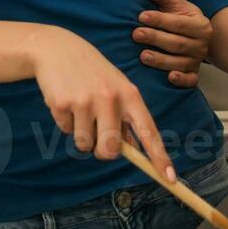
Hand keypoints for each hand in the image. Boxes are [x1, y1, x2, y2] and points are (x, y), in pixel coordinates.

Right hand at [29, 26, 175, 179]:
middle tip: (96, 136)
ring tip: (79, 108)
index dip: (160, 157)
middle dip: (102, 151)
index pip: (149, 132)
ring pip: (85, 145)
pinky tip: (66, 101)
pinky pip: (66, 131)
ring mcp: (85, 101)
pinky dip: (66, 122)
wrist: (57, 49)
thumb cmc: (92, 73)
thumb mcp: (115, 88)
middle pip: (110, 150)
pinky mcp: (62, 104)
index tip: (170, 179)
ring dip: (81, 134)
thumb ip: (125, 117)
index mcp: (130, 95)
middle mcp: (110, 99)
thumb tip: (131, 150)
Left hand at [134, 0, 212, 88]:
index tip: (141, 16)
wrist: (194, 36)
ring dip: (161, 60)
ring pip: (180, 63)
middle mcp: (201, 44)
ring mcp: (197, 61)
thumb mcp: (175, 4)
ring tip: (143, 56)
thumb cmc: (180, 18)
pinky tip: (169, 78)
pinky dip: (181, 80)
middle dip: (156, 39)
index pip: (178, 23)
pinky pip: (190, 81)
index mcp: (200, 24)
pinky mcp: (193, 74)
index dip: (160, 20)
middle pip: (177, 43)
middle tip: (136, 34)